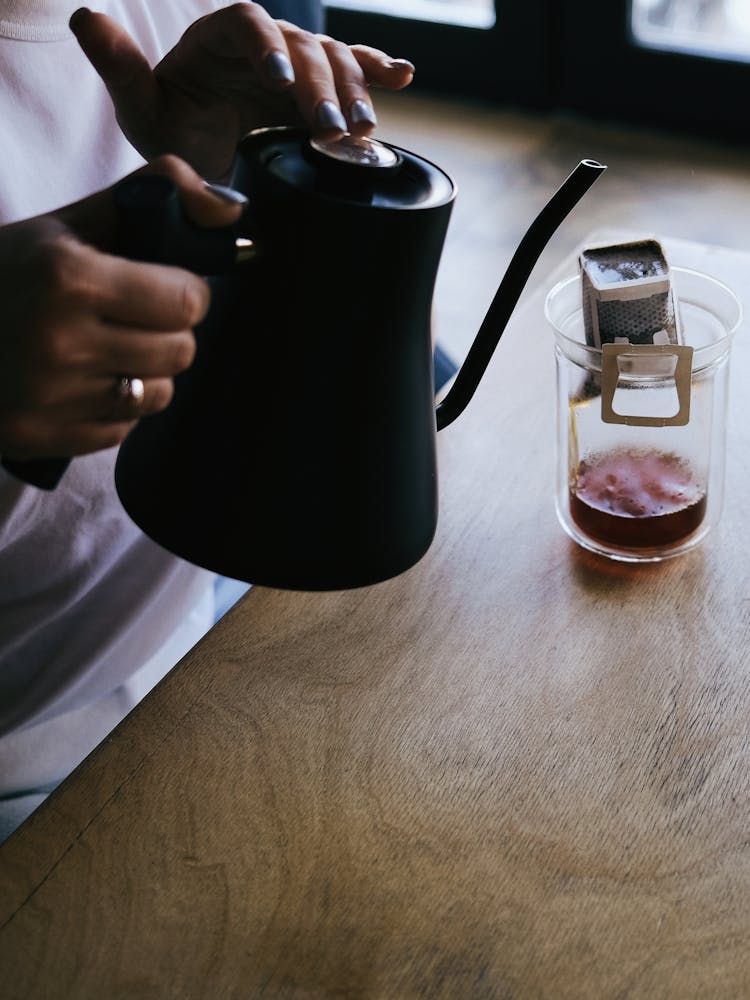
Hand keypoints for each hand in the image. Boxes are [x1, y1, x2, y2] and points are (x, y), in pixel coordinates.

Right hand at [0, 157, 243, 460]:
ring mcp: (48, 396)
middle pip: (180, 351)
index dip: (186, 292)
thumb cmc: (6, 273)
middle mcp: (59, 341)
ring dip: (147, 373)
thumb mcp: (67, 223)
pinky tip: (79, 381)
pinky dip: (113, 407)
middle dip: (168, 332)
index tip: (167, 287)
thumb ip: (154, 196)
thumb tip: (231, 212)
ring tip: (107, 350)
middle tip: (135, 318)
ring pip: (159, 394)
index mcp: (68, 278)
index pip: (186, 302)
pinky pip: (122, 429)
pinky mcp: (41, 437)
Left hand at [70, 3, 415, 179]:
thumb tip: (86, 19)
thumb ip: (121, 70)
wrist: (202, 159)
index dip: (267, 45)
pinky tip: (402, 77)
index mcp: (215, 41)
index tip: (281, 82)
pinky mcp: (316, 88)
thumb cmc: (172, 133)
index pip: (245, 22)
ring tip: (362, 129)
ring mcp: (293, 65)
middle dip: (321, 83)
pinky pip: (351, 71)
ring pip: (331, 59)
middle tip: (331, 127)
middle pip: (300, 43)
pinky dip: (378, 71)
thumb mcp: (142, 111)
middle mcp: (259, 44)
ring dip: (353, 89)